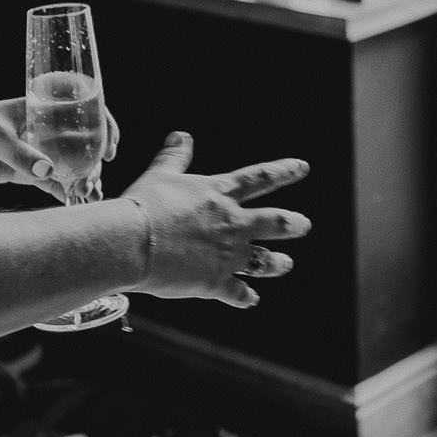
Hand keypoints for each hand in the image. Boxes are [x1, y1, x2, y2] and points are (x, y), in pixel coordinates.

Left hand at [0, 98, 118, 191]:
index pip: (81, 110)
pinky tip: (73, 203)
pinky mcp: (18, 172)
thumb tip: (48, 172)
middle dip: (92, 162)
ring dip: (81, 179)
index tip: (109, 148)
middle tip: (92, 182)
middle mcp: (39, 128)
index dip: (102, 126)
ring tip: (89, 197)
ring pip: (66, 165)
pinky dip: (63, 192)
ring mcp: (30, 151)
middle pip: (78, 143)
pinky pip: (48, 183)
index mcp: (38, 107)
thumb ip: (20, 154)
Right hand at [121, 132, 310, 308]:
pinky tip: (251, 300)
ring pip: (264, 260)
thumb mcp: (161, 175)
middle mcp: (231, 223)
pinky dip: (245, 297)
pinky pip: (237, 292)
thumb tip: (181, 135)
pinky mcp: (215, 282)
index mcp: (220, 194)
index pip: (260, 178)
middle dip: (292, 223)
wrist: (133, 242)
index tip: (303, 167)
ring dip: (278, 263)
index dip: (283, 171)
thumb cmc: (144, 205)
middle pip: (273, 222)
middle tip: (304, 225)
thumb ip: (175, 157)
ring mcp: (227, 254)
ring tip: (287, 263)